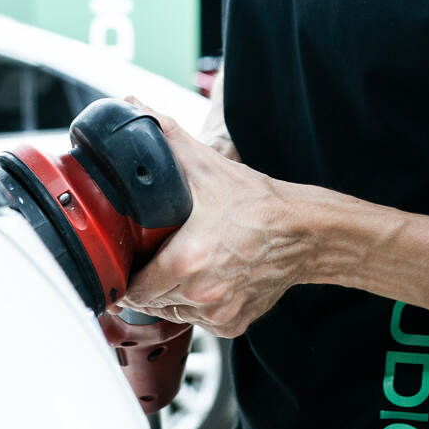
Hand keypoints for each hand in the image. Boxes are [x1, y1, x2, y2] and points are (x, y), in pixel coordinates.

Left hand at [118, 98, 307, 337]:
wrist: (304, 230)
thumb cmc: (256, 202)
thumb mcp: (207, 166)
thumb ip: (165, 135)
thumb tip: (134, 106)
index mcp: (186, 259)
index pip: (133, 288)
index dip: (124, 277)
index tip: (127, 264)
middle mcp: (201, 292)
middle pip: (152, 302)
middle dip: (148, 283)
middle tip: (155, 259)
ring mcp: (219, 311)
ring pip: (175, 313)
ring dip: (172, 295)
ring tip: (184, 266)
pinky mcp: (234, 322)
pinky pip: (202, 321)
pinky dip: (199, 305)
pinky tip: (207, 279)